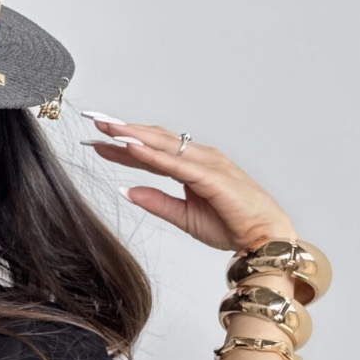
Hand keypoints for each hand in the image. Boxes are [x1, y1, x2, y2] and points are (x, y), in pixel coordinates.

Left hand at [82, 117, 295, 252]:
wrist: (264, 238)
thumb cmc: (233, 225)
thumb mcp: (184, 216)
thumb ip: (156, 202)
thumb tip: (127, 190)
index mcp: (192, 166)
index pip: (151, 150)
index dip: (124, 144)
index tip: (97, 139)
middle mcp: (199, 158)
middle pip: (154, 139)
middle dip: (123, 130)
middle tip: (94, 121)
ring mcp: (206, 163)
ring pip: (162, 144)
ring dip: (133, 134)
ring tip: (106, 127)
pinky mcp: (210, 176)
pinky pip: (174, 163)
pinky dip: (151, 154)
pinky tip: (131, 148)